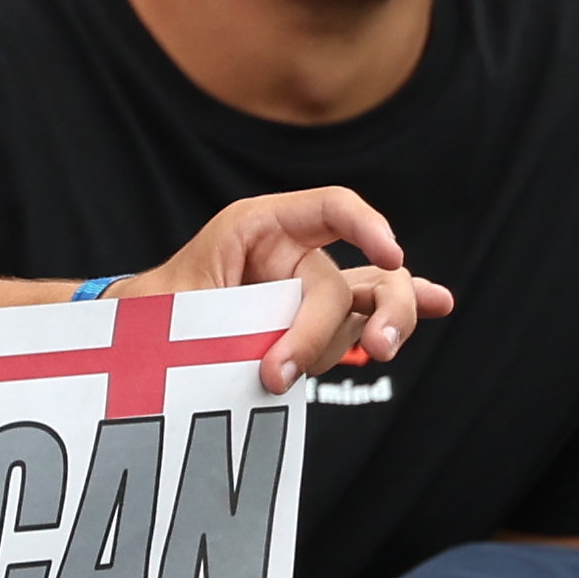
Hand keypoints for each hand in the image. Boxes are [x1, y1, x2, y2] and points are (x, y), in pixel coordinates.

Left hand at [130, 184, 450, 384]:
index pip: (327, 208)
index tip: (389, 253)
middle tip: (371, 349)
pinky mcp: (314, 322)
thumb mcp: (174, 308)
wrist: (139, 338)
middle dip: (356, 315)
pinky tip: (439, 304)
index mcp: (257, 229)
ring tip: (379, 351)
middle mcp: (292, 253)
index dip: (364, 224)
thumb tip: (271, 369)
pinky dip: (395, 314)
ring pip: (369, 299)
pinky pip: (364, 315)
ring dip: (381, 326)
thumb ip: (223, 330)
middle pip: (349, 276)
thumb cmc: (152, 311)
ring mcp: (308, 289)